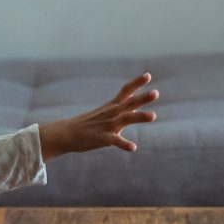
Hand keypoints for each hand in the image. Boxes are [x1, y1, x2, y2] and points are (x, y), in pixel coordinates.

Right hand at [38, 73, 158, 160]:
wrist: (66, 133)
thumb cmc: (87, 123)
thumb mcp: (104, 112)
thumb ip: (120, 108)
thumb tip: (133, 103)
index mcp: (112, 106)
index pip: (126, 91)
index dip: (137, 83)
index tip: (148, 76)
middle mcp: (112, 113)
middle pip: (130, 103)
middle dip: (143, 98)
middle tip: (156, 93)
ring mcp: (108, 125)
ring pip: (126, 119)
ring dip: (140, 117)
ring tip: (153, 116)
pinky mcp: (103, 138)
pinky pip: (115, 141)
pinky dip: (124, 144)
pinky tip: (133, 148)